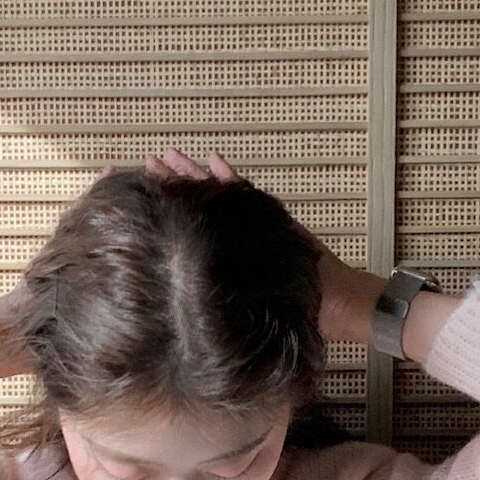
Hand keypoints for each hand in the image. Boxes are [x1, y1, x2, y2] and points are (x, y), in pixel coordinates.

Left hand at [102, 148, 377, 343]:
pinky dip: (234, 181)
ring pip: (220, 196)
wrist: (338, 307)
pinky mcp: (275, 222)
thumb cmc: (294, 316)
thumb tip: (176, 323)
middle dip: (174, 186)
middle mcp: (240, 238)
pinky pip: (250, 199)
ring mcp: (258, 226)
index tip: (141, 200)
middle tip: (148, 166)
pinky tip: (216, 161)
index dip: (169, 214)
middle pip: (200, 207)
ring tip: (170, 156)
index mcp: (230, 256)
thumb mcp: (246, 313)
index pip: (193, 229)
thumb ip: (221, 307)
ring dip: (196, 176)